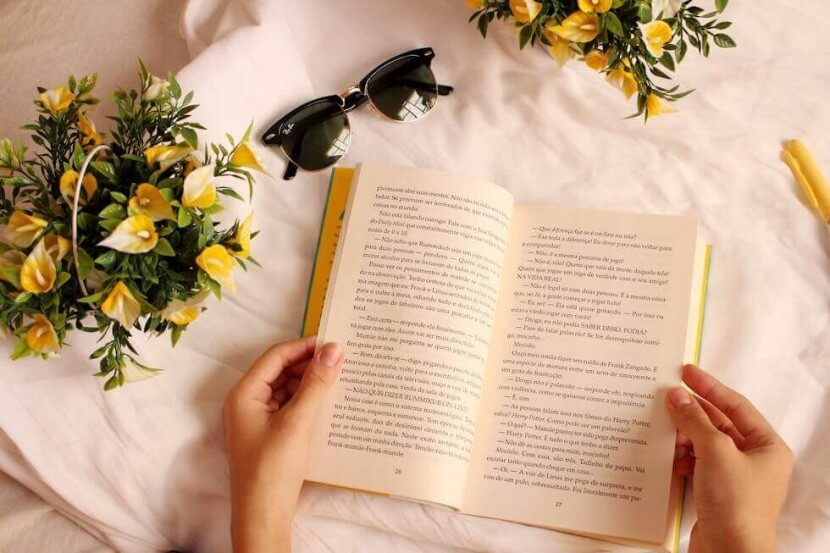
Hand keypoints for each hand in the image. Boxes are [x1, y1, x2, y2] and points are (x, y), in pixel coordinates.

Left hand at [222, 336, 343, 552]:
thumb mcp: (298, 421)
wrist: (264, 516)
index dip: (304, 346)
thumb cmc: (273, 468)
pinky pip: (290, 406)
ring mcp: (257, 419)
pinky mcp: (270, 434)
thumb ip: (316, 383)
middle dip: (310, 364)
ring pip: (287, 388)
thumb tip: (334, 349)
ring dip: (311, 382)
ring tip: (340, 377)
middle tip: (342, 359)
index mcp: (244, 394)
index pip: (276, 356)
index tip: (334, 342)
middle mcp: (247, 402)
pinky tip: (330, 401)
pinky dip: (308, 401)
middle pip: (280, 371)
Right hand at [668, 364, 793, 552]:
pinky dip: (681, 457)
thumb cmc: (736, 504)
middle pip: (719, 423)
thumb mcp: (716, 452)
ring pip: (705, 444)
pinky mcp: (717, 493)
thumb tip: (677, 396)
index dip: (709, 386)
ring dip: (684, 434)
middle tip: (666, 394)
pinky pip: (696, 463)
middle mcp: (754, 460)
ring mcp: (734, 477)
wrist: (730, 552)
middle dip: (692, 410)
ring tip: (662, 424)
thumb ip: (695, 420)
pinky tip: (667, 455)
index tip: (686, 371)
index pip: (735, 405)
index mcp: (767, 446)